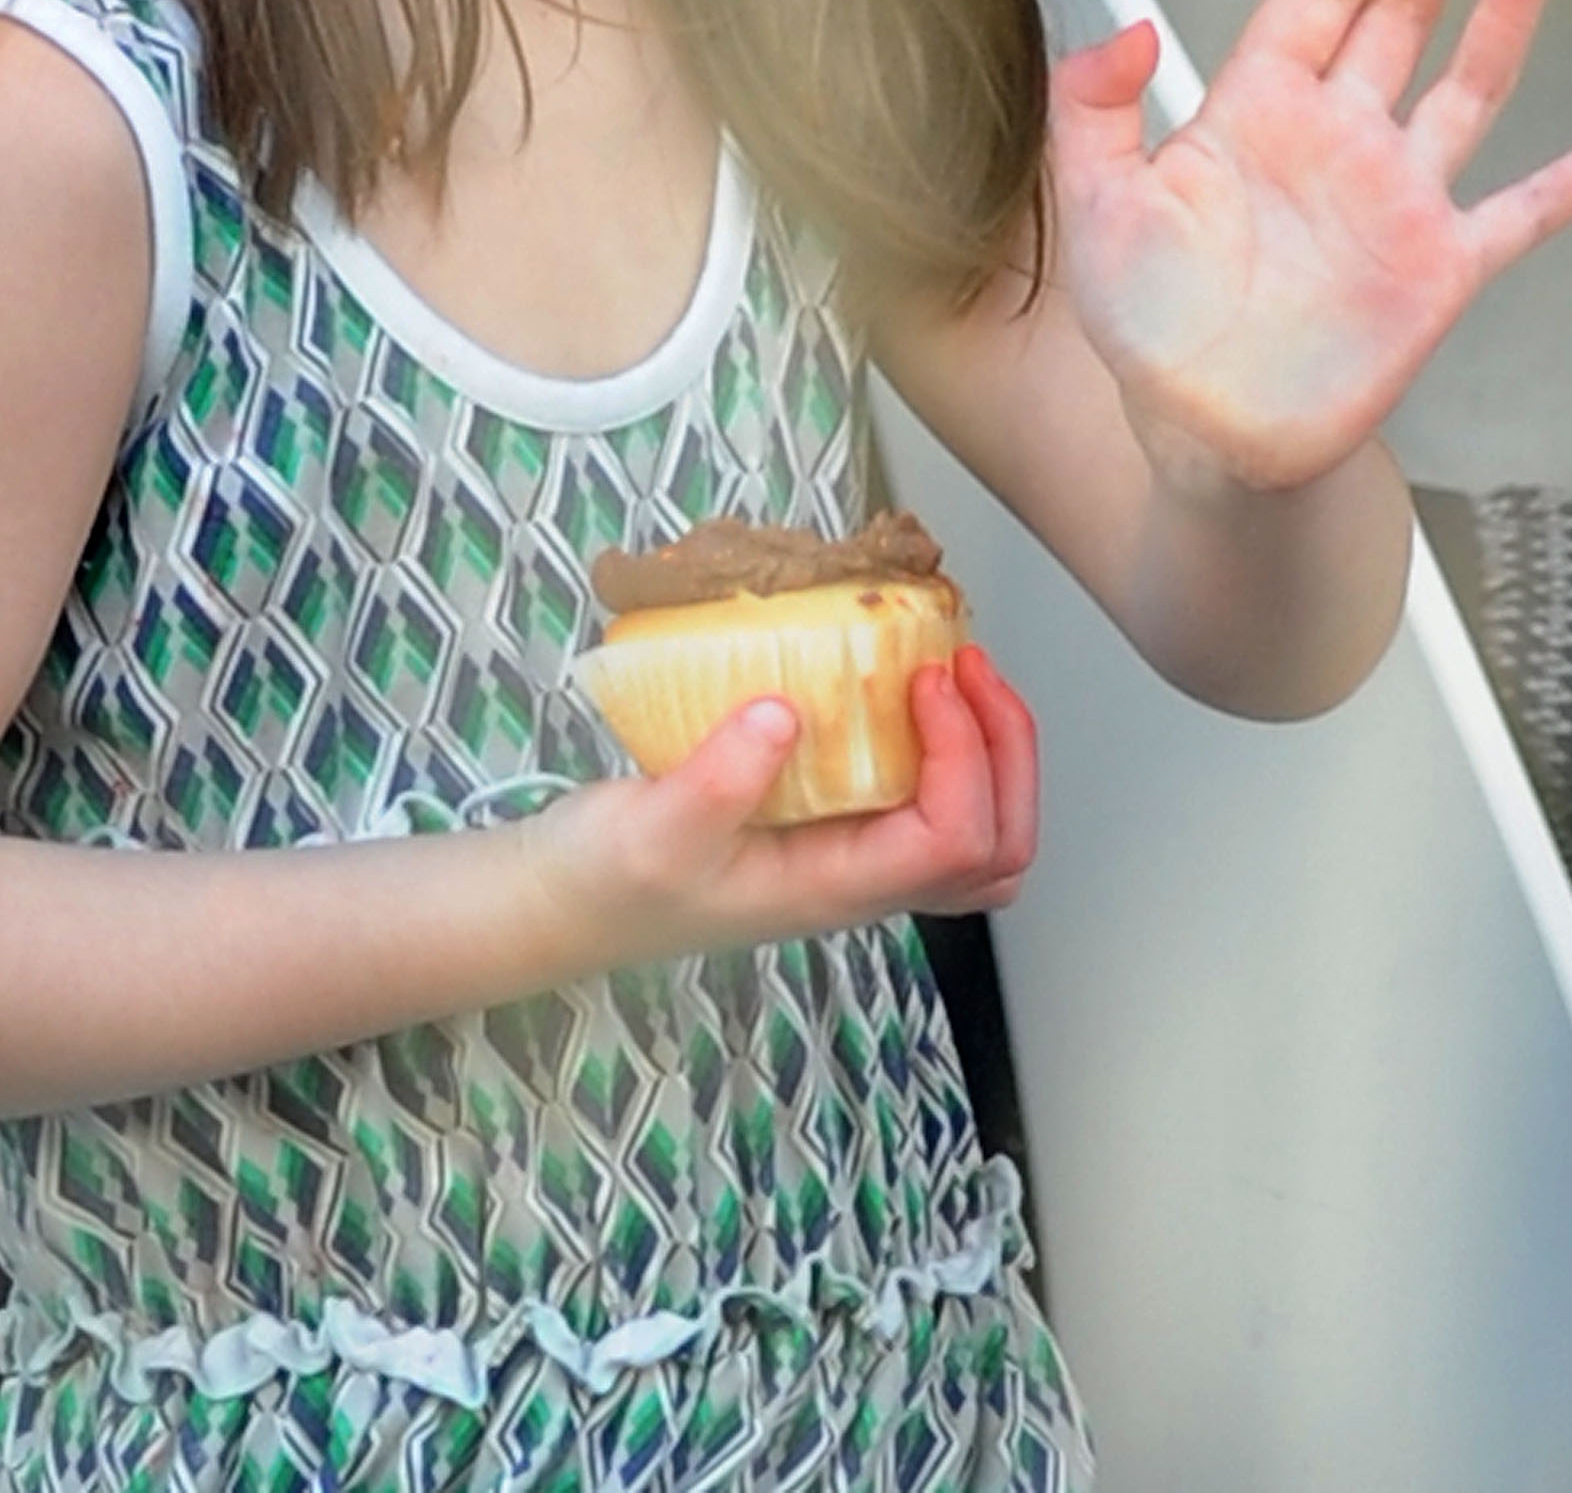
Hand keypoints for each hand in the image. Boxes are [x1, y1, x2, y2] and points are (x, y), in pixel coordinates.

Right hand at [519, 646, 1038, 972]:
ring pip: (976, 835)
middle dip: (1007, 754)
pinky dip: (945, 748)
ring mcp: (851, 858)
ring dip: (990, 753)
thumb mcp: (650, 828)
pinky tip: (900, 685)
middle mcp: (860, 881)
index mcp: (834, 889)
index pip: (953, 841)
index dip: (963, 757)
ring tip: (955, 673)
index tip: (922, 679)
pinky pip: (923, 800)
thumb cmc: (606, 881)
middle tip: (968, 668)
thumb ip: (717, 778)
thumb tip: (785, 712)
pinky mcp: (829, 827)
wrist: (564, 903)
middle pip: (996, 851)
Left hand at [1051, 0, 1571, 491]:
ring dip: (1501, 18)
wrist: (1202, 434)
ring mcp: (1396, 199)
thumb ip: (1094, 111)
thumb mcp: (1095, 208)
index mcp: (1255, 112)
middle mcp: (1336, 140)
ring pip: (1465, 86)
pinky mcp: (1440, 269)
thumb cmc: (1146, 325)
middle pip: (1394, 14)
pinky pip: (1523, 211)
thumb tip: (1131, 28)